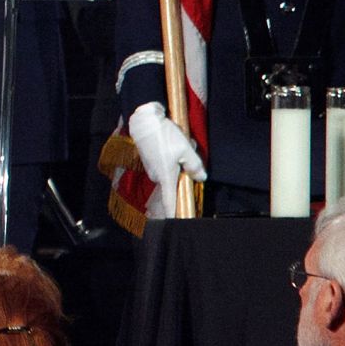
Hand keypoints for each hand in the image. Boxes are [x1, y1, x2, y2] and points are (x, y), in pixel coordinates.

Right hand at [128, 101, 206, 218]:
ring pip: (172, 168)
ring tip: (179, 141)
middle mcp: (157, 176)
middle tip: (187, 150)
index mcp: (166, 177)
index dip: (173, 214)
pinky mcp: (149, 159)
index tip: (175, 224)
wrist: (144, 121)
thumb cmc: (164, 137)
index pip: (170, 202)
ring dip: (178, 157)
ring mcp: (152, 168)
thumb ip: (195, 166)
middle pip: (175, 179)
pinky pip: (165, 161)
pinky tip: (171, 138)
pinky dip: (170, 152)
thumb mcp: (185, 150)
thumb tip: (201, 178)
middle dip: (184, 168)